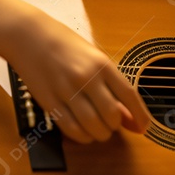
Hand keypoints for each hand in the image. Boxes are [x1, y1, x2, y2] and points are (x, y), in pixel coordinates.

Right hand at [4, 11, 150, 143]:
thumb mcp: (94, 58)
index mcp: (102, 64)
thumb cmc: (66, 45)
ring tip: (100, 130)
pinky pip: (71, 129)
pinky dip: (82, 137)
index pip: (129, 94)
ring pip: (92, 126)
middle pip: (111, 115)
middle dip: (116, 126)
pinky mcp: (49, 102)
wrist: (30, 37)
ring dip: (100, 134)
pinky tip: (85, 133)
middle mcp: (86, 77)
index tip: (144, 127)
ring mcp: (66, 91)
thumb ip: (111, 85)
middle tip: (113, 125)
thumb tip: (127, 114)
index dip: (140, 115)